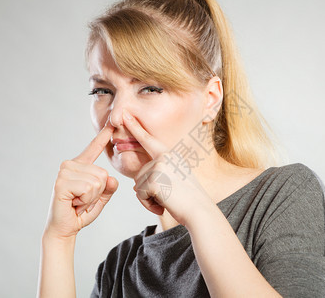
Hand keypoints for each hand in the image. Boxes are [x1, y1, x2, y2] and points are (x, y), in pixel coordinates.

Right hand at [44, 121, 118, 237]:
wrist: (65, 228)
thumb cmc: (81, 212)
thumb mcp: (101, 197)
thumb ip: (109, 187)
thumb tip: (111, 179)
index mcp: (80, 165)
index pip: (94, 148)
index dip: (103, 136)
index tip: (111, 121)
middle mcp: (70, 165)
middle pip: (103, 173)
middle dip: (98, 192)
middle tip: (82, 200)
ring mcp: (64, 173)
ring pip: (97, 182)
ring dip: (91, 198)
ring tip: (78, 202)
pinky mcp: (61, 183)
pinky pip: (89, 189)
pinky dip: (86, 201)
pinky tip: (74, 203)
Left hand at [123, 109, 213, 226]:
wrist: (200, 211)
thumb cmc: (189, 199)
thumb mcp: (175, 179)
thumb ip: (157, 176)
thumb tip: (134, 185)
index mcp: (170, 154)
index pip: (148, 139)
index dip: (135, 127)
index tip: (124, 114)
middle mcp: (164, 156)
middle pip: (139, 174)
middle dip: (147, 190)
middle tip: (167, 197)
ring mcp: (158, 167)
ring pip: (138, 186)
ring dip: (148, 198)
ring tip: (167, 201)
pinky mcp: (152, 180)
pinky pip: (139, 195)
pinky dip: (148, 204)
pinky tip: (163, 205)